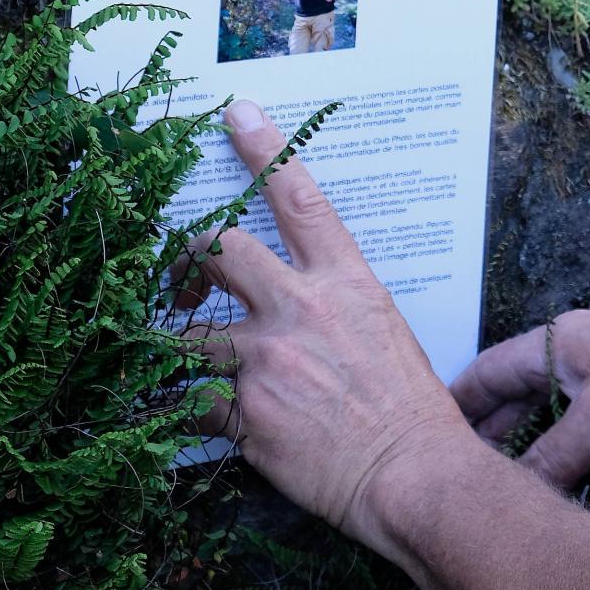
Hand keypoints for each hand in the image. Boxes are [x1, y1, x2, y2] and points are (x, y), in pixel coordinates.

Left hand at [181, 101, 465, 551]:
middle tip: (181, 271)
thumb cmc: (412, 409)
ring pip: (188, 336)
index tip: (237, 115)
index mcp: (345, 282)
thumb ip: (337, 308)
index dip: (264, 151)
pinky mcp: (245, 413)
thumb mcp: (385, 332)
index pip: (299, 199)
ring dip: (180, 348)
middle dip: (189, 258)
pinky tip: (201, 420)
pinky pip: (193, 403)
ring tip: (177, 360)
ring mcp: (267, 360)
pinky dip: (193, 412)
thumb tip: (308, 303)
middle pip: (219, 252)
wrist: (412, 474)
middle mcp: (299, 309)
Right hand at [451, 289, 589, 490]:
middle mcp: (580, 361)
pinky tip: (587, 501)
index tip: (426, 437)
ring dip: (551, 465)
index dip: (457, 406)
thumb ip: (551, 457)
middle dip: (501, 446)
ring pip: (567, 431)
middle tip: (470, 488)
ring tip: (523, 505)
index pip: (487, 372)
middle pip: (524, 405)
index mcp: (556, 343)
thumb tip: (510, 495)